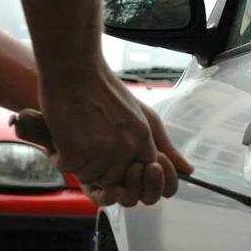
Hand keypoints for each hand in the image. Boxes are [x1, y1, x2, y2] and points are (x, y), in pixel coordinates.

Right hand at [38, 59, 192, 206]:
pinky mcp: (77, 151)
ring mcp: (102, 151)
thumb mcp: (141, 115)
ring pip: (89, 177)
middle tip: (90, 141)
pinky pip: (68, 168)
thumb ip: (163, 145)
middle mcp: (126, 147)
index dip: (129, 176)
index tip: (116, 163)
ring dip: (78, 162)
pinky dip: (61, 156)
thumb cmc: (102, 90)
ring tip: (77, 135)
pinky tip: (64, 135)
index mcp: (143, 138)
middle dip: (99, 168)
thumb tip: (189, 170)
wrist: (74, 69)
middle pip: (113, 182)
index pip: (144, 176)